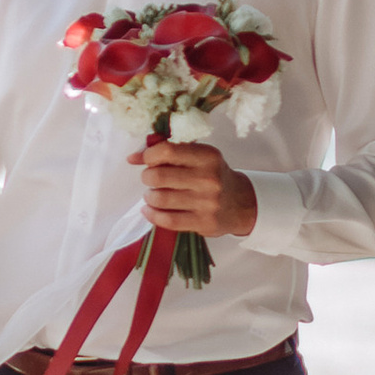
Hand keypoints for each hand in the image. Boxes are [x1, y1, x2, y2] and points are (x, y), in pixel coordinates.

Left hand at [132, 137, 258, 238]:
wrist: (241, 204)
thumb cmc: (213, 176)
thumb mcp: (200, 157)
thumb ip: (171, 152)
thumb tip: (134, 157)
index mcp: (207, 156)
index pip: (168, 151)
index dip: (149, 155)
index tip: (145, 159)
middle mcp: (208, 179)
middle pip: (159, 176)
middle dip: (147, 177)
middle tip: (150, 179)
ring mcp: (207, 203)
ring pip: (160, 199)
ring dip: (149, 197)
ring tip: (152, 195)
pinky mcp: (203, 223)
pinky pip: (168, 220)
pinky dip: (152, 215)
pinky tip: (150, 210)